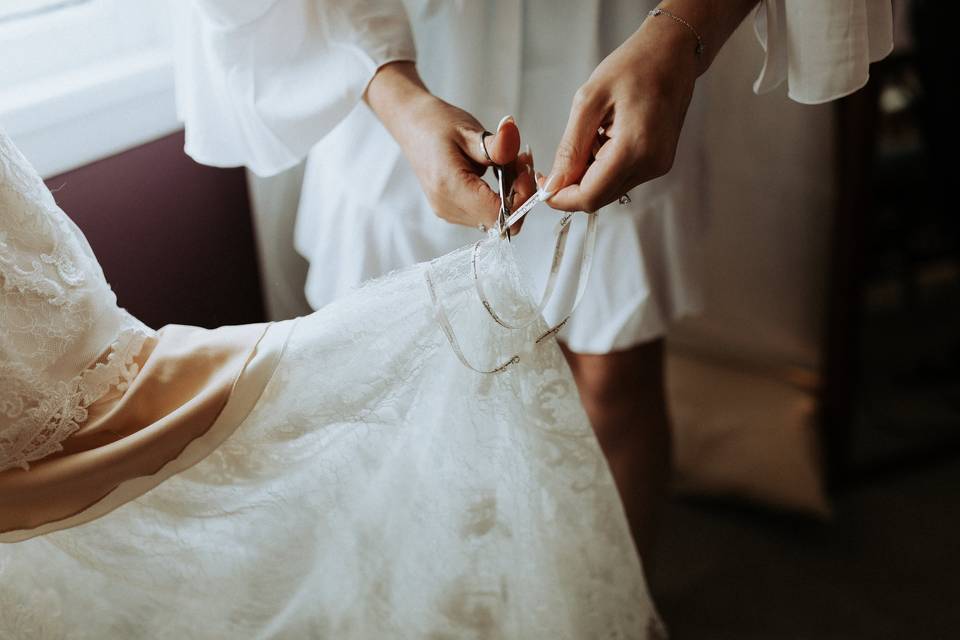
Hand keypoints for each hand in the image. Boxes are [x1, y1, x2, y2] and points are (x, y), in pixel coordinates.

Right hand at [365, 62, 536, 229]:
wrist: (411, 125)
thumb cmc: (437, 124)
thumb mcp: (470, 131)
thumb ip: (497, 145)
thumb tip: (515, 136)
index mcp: (450, 188)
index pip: (499, 214)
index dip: (521, 197)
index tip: (525, 170)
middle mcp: (448, 207)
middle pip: (500, 221)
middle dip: (519, 195)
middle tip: (521, 162)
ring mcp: (449, 212)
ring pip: (495, 220)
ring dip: (511, 195)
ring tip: (508, 163)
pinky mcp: (452, 211)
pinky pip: (485, 213)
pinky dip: (498, 197)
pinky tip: (498, 174)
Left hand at [541, 11, 700, 211]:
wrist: (672, 52)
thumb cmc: (633, 65)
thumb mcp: (589, 101)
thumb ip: (570, 148)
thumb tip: (554, 183)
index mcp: (635, 148)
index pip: (590, 196)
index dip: (561, 197)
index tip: (542, 183)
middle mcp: (651, 164)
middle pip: (599, 198)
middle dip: (572, 186)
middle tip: (559, 159)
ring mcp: (657, 165)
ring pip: (609, 190)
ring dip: (588, 174)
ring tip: (589, 135)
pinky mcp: (658, 162)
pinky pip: (622, 177)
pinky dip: (603, 166)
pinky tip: (603, 138)